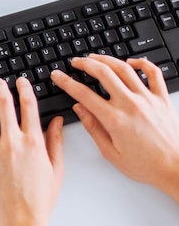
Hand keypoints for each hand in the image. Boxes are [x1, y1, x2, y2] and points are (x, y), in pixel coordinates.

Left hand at [0, 77, 63, 225]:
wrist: (21, 220)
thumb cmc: (39, 198)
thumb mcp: (56, 168)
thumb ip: (55, 141)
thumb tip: (56, 121)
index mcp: (33, 142)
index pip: (28, 106)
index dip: (24, 89)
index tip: (21, 82)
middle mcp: (12, 142)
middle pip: (5, 106)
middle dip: (1, 89)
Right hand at [51, 54, 178, 201]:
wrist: (175, 168)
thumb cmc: (146, 165)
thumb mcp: (111, 152)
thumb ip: (93, 128)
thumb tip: (80, 109)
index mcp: (115, 119)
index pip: (84, 94)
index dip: (67, 82)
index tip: (58, 76)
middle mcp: (130, 104)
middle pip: (103, 73)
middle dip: (85, 64)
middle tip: (76, 62)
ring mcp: (148, 99)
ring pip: (125, 69)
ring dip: (107, 59)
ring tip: (95, 57)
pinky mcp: (162, 98)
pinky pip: (153, 73)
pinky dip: (142, 63)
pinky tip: (131, 62)